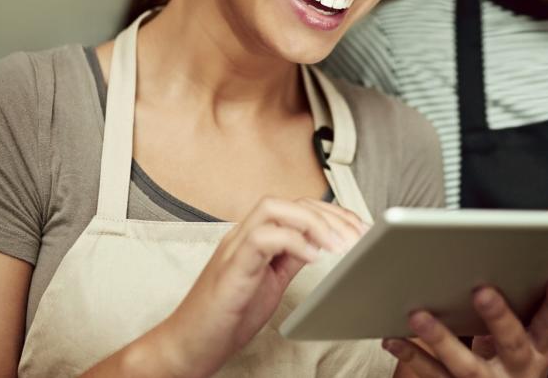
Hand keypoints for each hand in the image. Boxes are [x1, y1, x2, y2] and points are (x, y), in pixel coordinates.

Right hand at [162, 197, 365, 376]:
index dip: (332, 213)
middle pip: (290, 202)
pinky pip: (262, 238)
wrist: (188, 345)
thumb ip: (291, 257)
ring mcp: (234, 249)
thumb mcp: (271, 281)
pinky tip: (314, 257)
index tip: (359, 229)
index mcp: (255, 237)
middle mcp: (243, 235)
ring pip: (273, 209)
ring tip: (339, 245)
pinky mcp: (230, 270)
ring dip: (313, 223)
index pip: (297, 206)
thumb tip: (321, 243)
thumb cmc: (227, 315)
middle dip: (330, 215)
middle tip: (357, 237)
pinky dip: (292, 242)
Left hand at [386, 274, 547, 377]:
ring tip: (418, 315)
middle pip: (510, 342)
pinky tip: (393, 338)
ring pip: (465, 365)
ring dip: (441, 338)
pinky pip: (434, 376)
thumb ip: (515, 308)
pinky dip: (412, 356)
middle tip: (483, 291)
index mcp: (538, 350)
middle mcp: (517, 370)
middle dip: (498, 316)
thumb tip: (493, 257)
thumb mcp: (525, 340)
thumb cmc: (511, 363)